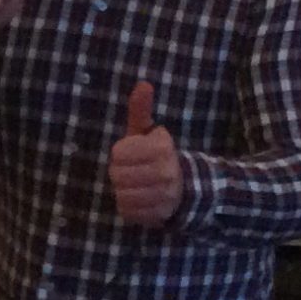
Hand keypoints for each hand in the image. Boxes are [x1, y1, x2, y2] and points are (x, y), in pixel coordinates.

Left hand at [108, 80, 182, 226]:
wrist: (183, 188)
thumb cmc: (155, 155)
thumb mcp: (148, 132)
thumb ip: (141, 110)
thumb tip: (143, 84)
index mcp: (163, 148)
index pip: (118, 153)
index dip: (120, 153)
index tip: (131, 153)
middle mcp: (167, 172)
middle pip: (117, 175)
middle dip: (119, 173)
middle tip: (129, 171)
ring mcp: (164, 196)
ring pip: (121, 194)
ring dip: (123, 190)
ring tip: (133, 184)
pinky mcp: (159, 215)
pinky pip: (127, 211)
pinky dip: (127, 206)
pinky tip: (137, 198)